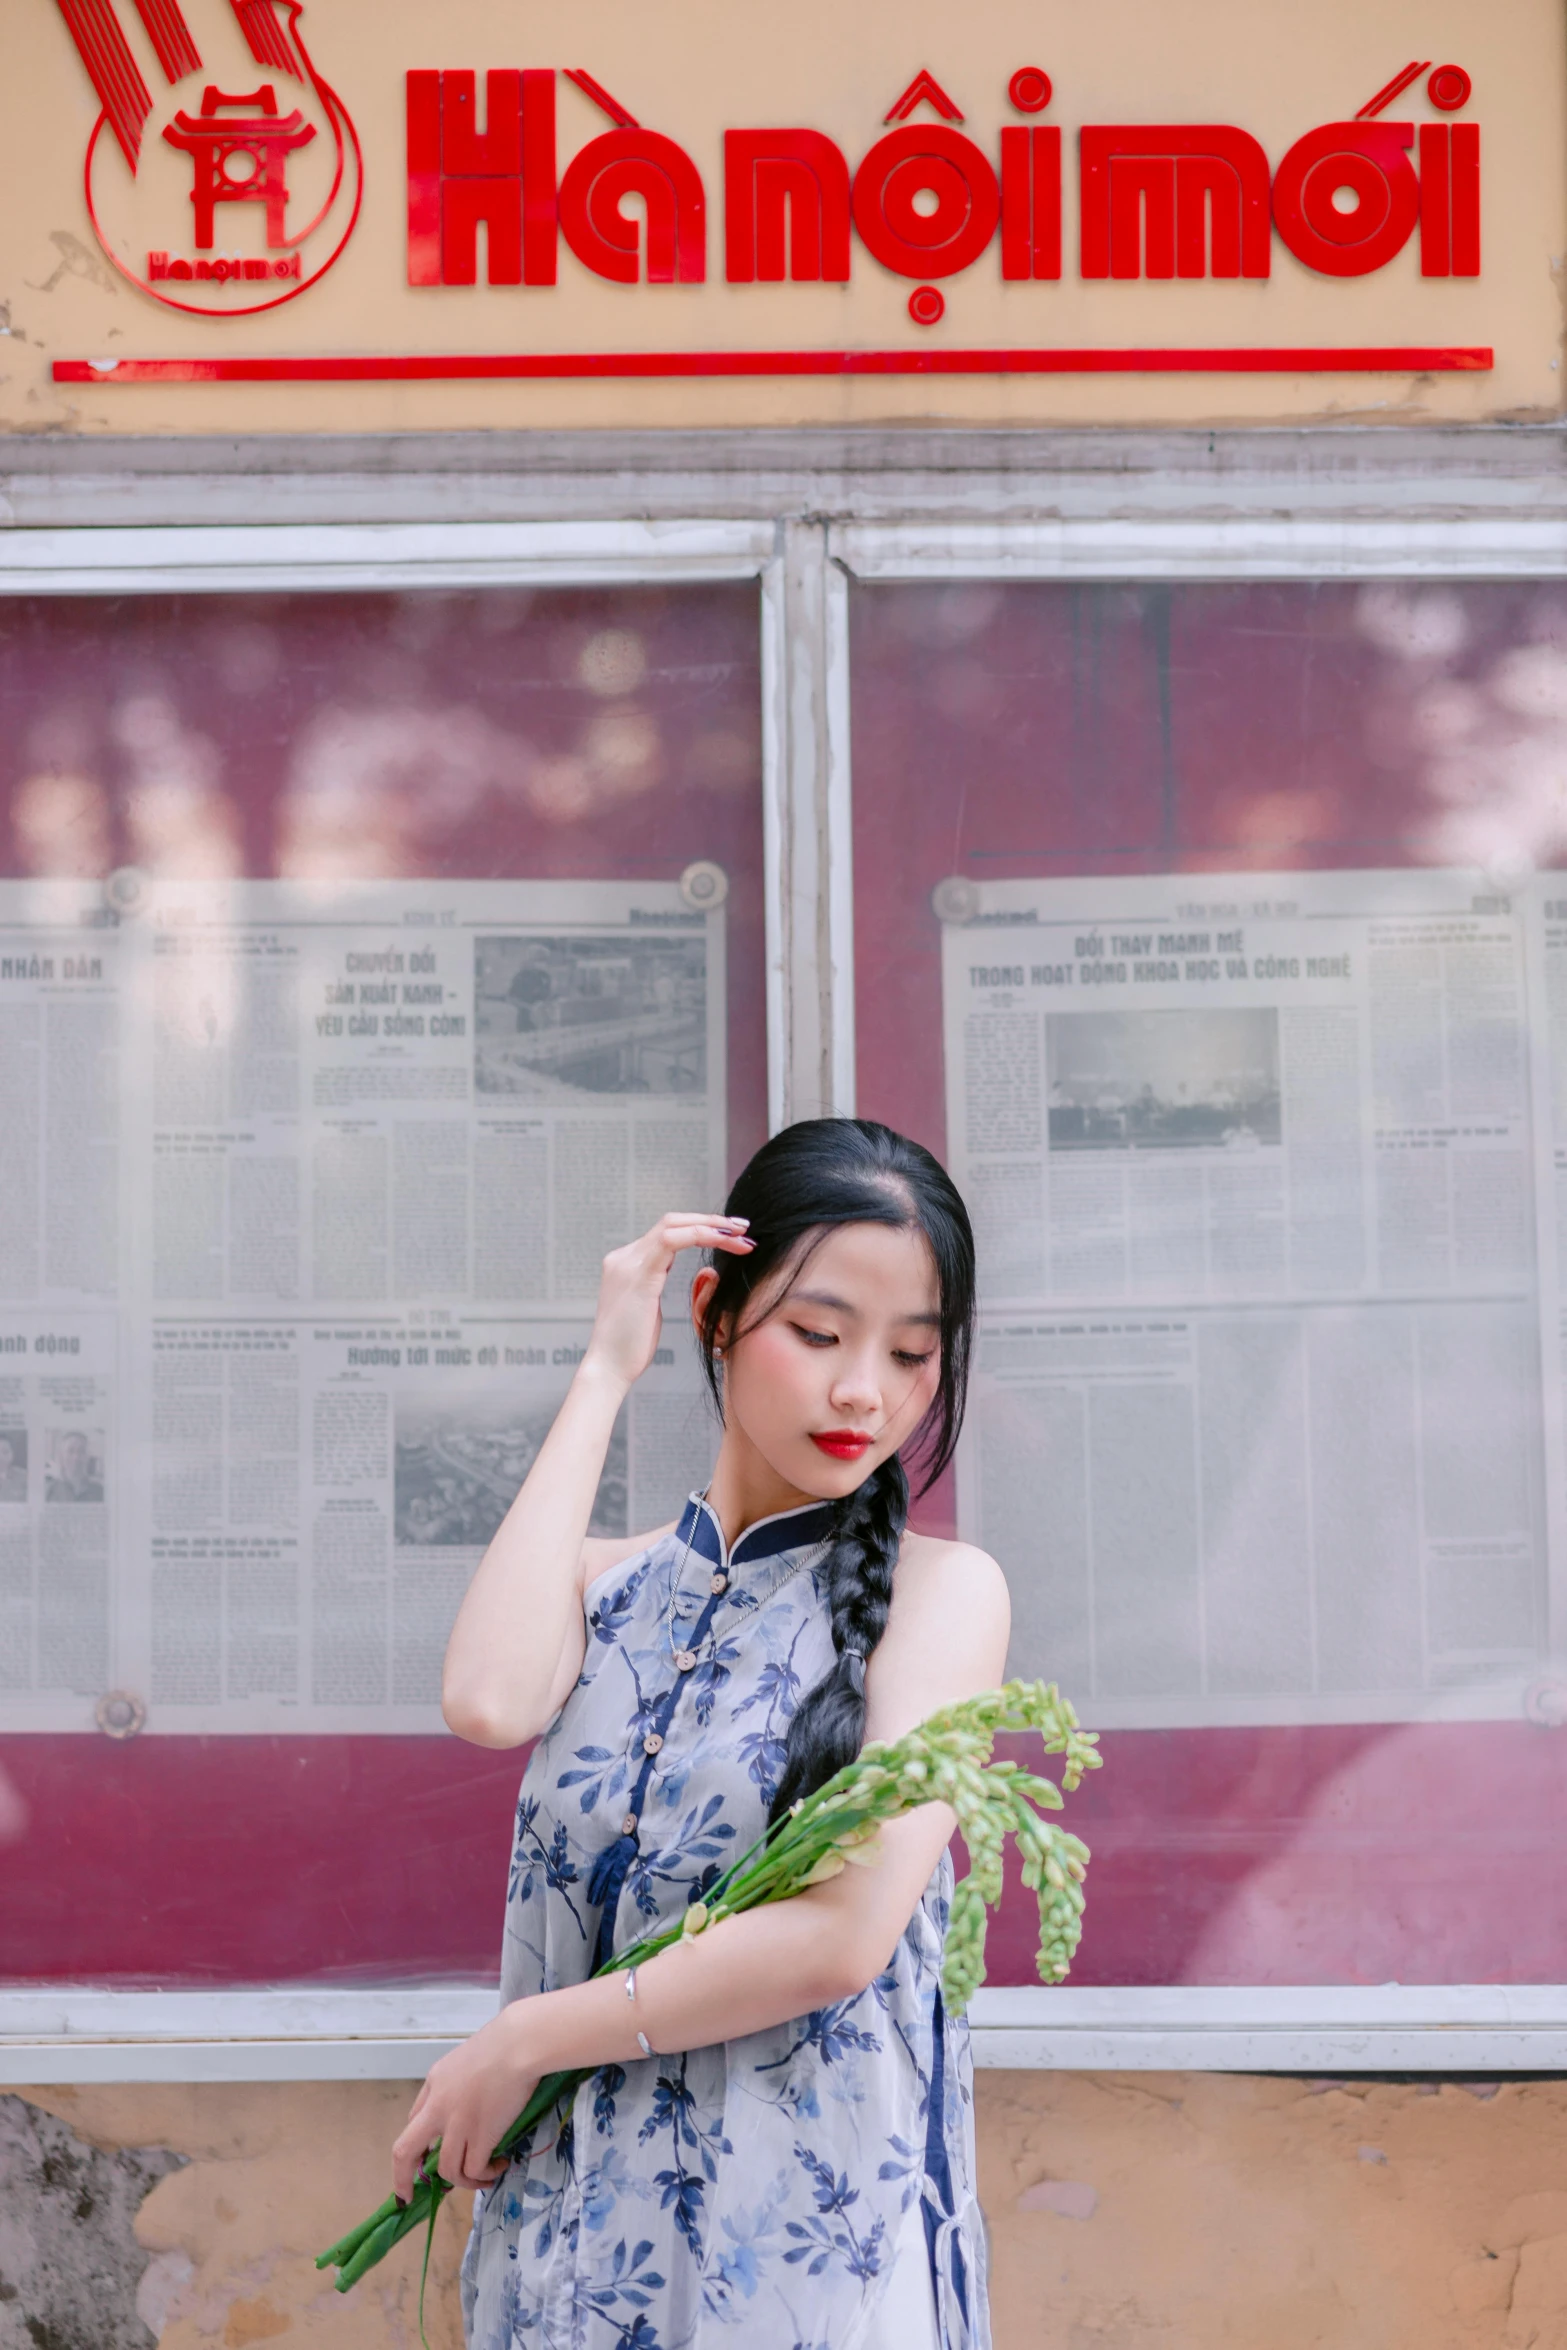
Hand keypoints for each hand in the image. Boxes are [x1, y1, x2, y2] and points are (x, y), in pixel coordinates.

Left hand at [392, 2007, 541, 2198]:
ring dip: (463, 2181)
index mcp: (433, 2086)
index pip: (412, 2124)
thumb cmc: (498, 2045)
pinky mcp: (480, 2137)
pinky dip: (484, 2175)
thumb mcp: (461, 2060)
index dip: (416, 2148)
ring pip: (446, 2170)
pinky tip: (499, 2165)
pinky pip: (473, 2170)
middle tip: (409, 2196)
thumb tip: (458, 2107)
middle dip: (402, 2179)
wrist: (517, 2045)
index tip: (424, 2161)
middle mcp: (438, 2109)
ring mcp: (457, 2125)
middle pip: (405, 2152)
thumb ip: (452, 2084)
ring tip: (484, 2176)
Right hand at [583, 1212, 752, 1390]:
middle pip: (671, 1221)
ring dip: (712, 1226)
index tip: (730, 1235)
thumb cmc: (629, 1347)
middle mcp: (625, 1256)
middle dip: (710, 1219)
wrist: (608, 1367)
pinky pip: (672, 1242)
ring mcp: (629, 1263)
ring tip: (741, 1235)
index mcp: (626, 1263)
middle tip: (743, 1227)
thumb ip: (653, 1285)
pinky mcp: (640, 1275)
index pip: (667, 1232)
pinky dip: (701, 1236)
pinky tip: (724, 1241)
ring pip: (674, 1225)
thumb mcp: (644, 1307)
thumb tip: (664, 1279)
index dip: (700, 1228)